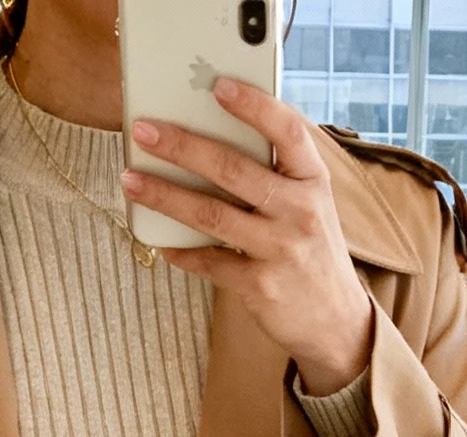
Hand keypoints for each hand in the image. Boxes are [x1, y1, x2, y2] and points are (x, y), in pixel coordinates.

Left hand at [122, 83, 373, 394]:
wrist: (335, 321)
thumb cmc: (312, 250)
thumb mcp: (309, 204)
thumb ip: (276, 173)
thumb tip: (214, 136)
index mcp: (313, 180)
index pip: (287, 131)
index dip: (254, 106)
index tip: (218, 86)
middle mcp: (300, 211)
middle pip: (233, 169)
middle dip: (182, 146)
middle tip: (144, 130)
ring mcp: (280, 250)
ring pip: (211, 215)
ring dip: (165, 195)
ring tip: (131, 179)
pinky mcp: (260, 286)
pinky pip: (209, 262)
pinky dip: (181, 251)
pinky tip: (160, 242)